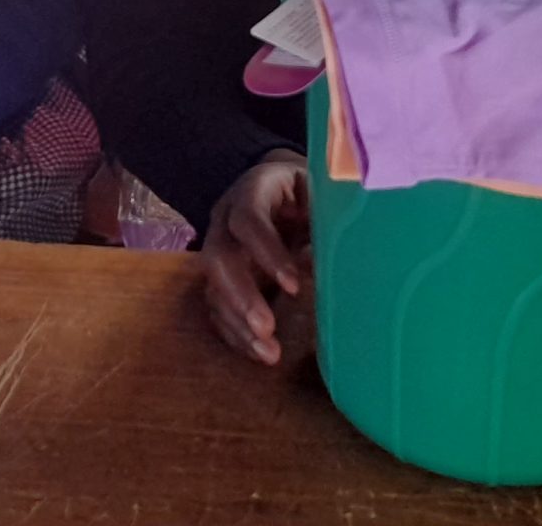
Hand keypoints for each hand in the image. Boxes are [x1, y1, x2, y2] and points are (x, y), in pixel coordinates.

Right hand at [201, 152, 310, 365]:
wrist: (286, 187)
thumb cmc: (308, 191)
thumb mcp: (320, 196)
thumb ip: (323, 224)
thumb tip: (328, 266)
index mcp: (253, 189)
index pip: (248, 219)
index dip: (266, 252)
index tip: (294, 286)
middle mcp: (226, 219)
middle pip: (218, 257)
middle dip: (241, 296)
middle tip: (266, 327)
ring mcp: (219, 248)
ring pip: (213, 287)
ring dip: (238, 323)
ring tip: (268, 353)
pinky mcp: (221, 276)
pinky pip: (217, 307)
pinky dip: (235, 333)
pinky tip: (258, 352)